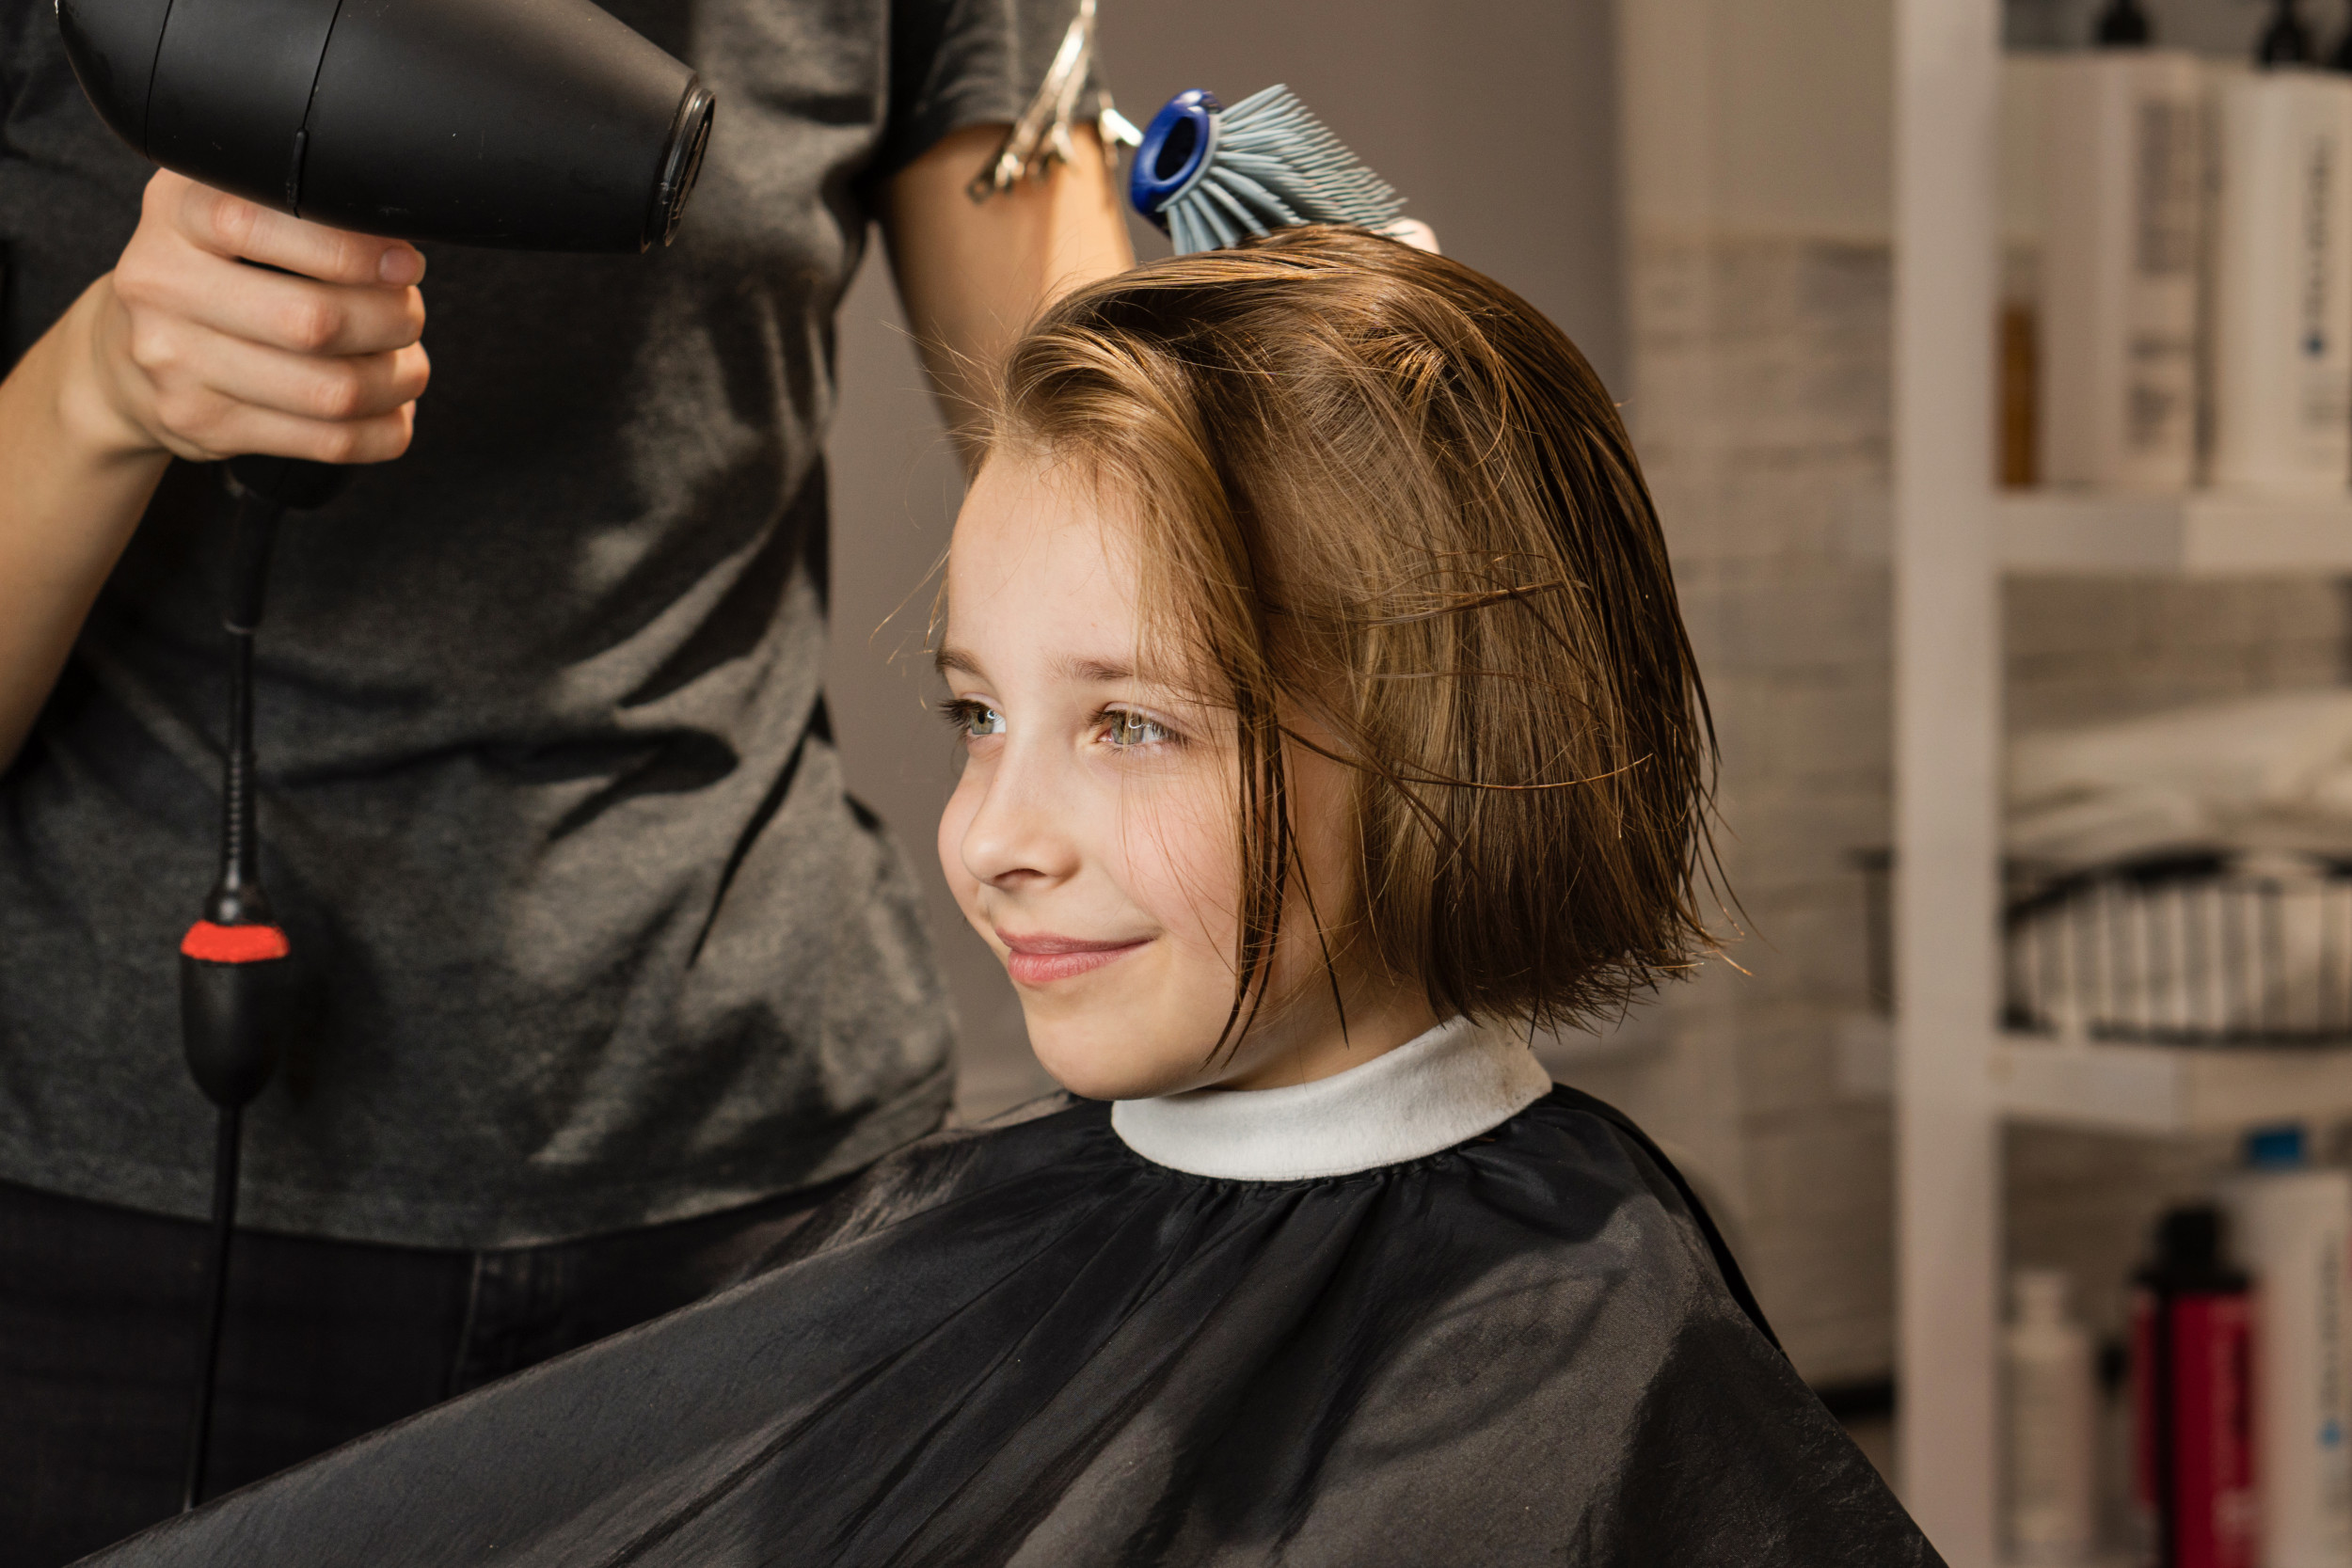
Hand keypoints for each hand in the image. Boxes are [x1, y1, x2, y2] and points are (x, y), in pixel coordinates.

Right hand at [80, 169, 431, 465]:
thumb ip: (296, 207)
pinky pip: (329, 442)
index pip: (265, 223)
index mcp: (176, 212)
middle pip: (314, 322)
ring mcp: (176, 363)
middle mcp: (162, 283)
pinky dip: (383, 428)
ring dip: (397, 381)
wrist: (124, 355)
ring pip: (332, 391)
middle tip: (408, 315)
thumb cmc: (207, 272)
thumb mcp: (226, 209)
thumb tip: (397, 242)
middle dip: (392, 322)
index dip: (353, 250)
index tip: (402, 264)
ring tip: (408, 365)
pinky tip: (390, 408)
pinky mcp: (204, 425)